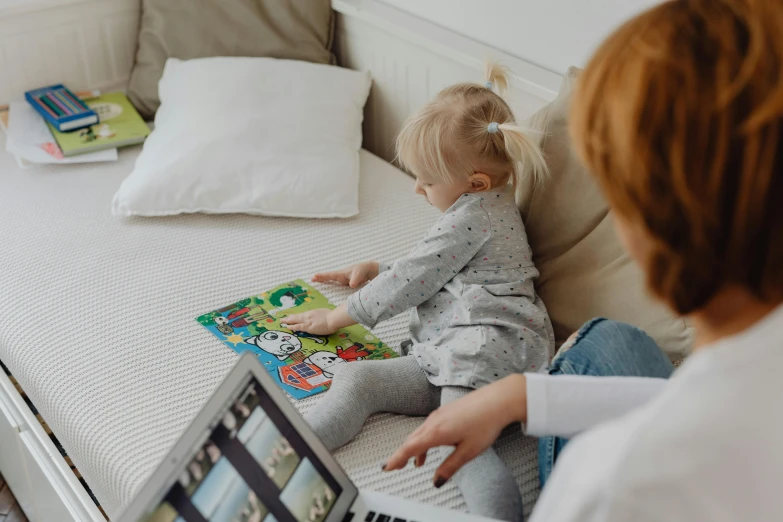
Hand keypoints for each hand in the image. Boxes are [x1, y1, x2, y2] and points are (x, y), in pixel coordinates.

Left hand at [282, 303, 355, 334]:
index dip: (295, 316)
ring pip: (296, 321)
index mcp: (312, 313)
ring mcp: (308, 321)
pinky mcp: (309, 327)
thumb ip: (318, 315)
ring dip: (288, 322)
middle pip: (296, 317)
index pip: (301, 315)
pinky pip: (299, 327)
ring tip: (282, 322)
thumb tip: (318, 316)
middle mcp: (308, 316)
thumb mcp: (323, 313)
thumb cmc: (331, 315)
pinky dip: (293, 327)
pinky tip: (288, 327)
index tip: (290, 317)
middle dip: (289, 318)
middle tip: (282, 319)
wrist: (333, 319)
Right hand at [312, 261, 379, 287]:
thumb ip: (355, 279)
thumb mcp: (359, 274)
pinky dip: (330, 284)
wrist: (369, 269)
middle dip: (320, 277)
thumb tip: (351, 285)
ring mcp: (343, 279)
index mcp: (342, 273)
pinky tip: (326, 286)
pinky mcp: (346, 283)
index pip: (330, 275)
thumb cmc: (363, 270)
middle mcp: (341, 276)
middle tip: (311, 279)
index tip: (314, 276)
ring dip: (323, 280)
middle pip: (328, 277)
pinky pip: (336, 284)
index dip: (322, 276)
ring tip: (315, 281)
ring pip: (331, 280)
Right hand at [383, 374, 527, 486]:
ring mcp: (439, 414)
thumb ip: (450, 467)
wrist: (497, 400)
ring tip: (418, 463)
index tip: (387, 467)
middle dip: (402, 454)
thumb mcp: (468, 451)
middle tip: (395, 467)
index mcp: (436, 432)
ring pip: (420, 433)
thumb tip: (437, 480)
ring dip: (415, 448)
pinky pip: (428, 427)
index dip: (397, 459)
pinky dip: (424, 439)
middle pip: (411, 440)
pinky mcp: (446, 411)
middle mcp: (434, 421)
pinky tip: (433, 445)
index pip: (410, 448)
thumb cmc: (486, 422)